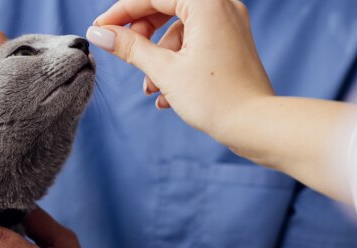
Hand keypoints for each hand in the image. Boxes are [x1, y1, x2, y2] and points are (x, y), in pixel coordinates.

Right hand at [87, 0, 273, 143]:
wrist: (257, 126)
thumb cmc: (217, 99)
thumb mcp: (165, 71)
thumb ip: (130, 48)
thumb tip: (99, 34)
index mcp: (207, 3)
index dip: (122, 12)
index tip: (100, 29)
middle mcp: (222, 6)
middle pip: (167, 7)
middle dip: (142, 33)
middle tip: (121, 51)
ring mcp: (230, 25)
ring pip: (181, 29)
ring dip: (159, 57)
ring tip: (150, 88)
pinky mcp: (233, 44)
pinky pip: (197, 42)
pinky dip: (179, 62)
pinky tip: (167, 94)